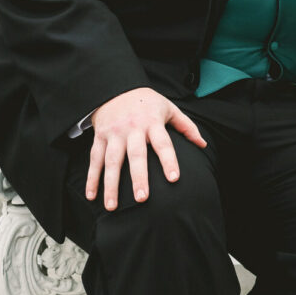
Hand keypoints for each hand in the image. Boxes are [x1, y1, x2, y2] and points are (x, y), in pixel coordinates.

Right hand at [86, 87, 205, 210]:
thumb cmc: (147, 102)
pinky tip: (92, 196)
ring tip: (112, 207)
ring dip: (110, 184)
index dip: (168, 160)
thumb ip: (186, 126)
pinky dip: (91, 178)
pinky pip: (94, 159)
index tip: (173, 179)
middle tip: (142, 198)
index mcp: (152, 122)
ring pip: (111, 161)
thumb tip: (203, 145)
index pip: (163, 143)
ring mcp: (114, 133)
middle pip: (136, 155)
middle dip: (138, 177)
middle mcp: (132, 129)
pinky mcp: (99, 136)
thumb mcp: (168, 108)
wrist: (115, 88)